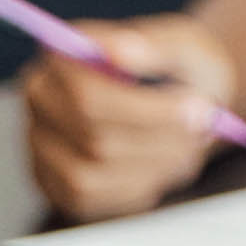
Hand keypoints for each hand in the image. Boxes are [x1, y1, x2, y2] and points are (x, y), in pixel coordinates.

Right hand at [19, 13, 244, 220]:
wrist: (186, 100)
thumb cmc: (182, 67)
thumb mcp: (184, 45)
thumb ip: (153, 44)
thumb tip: (118, 49)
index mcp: (63, 55)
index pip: (86, 93)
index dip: (145, 110)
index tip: (198, 108)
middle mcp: (42, 99)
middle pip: (92, 137)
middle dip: (157, 138)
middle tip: (203, 128)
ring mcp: (43, 145)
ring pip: (91, 174)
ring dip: (151, 164)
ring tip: (187, 145)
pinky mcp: (57, 185)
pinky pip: (93, 200)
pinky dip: (138, 186)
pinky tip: (160, 164)